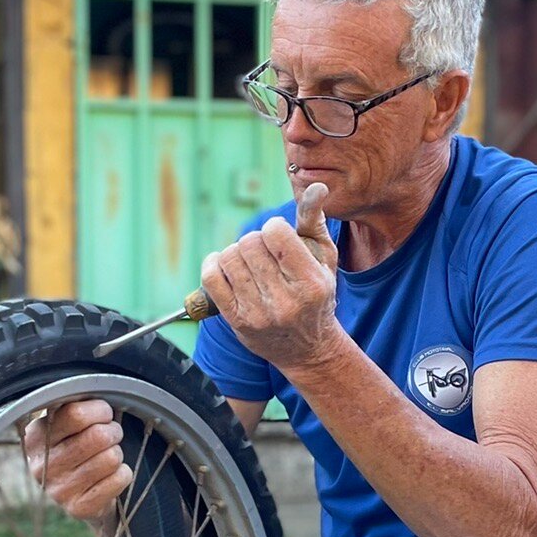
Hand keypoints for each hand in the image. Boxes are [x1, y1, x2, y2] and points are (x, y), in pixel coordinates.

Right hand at [22, 399, 131, 522]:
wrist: (82, 494)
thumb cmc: (78, 447)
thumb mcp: (68, 426)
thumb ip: (75, 407)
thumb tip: (97, 390)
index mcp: (36, 437)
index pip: (76, 414)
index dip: (99, 410)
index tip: (103, 414)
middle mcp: (42, 465)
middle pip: (97, 436)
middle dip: (112, 432)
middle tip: (110, 435)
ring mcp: (59, 490)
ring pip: (110, 457)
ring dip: (117, 453)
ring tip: (108, 456)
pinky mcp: (78, 507)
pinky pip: (118, 479)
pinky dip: (123, 473)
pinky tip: (111, 475)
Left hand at [200, 182, 341, 376]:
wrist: (309, 349)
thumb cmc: (318, 296)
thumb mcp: (324, 259)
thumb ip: (315, 221)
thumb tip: (316, 186)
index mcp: (311, 282)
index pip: (275, 232)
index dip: (274, 229)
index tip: (280, 239)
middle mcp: (286, 301)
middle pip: (250, 242)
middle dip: (255, 241)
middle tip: (265, 254)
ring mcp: (259, 313)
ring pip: (229, 257)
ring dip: (236, 253)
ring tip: (249, 263)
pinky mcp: (237, 321)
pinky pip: (212, 278)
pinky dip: (214, 264)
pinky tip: (226, 266)